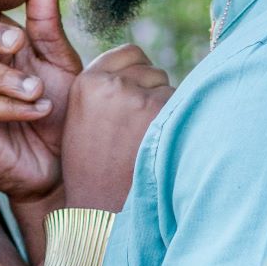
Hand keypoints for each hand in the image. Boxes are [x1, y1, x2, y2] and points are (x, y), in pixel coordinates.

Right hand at [61, 44, 172, 209]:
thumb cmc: (93, 171)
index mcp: (87, 82)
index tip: (133, 99)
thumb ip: (105, 90)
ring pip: (169, 88)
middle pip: (152, 70)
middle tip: (138, 131)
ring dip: (165, 109)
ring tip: (145, 143)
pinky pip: (184, 106)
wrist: (102, 212)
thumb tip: (143, 68)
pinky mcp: (164, 114)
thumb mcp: (82, 121)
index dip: (136, 74)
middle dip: (151, 93)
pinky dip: (178, 124)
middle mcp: (112, 84)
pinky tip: (160, 147)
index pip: (129, 53)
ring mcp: (140, 98)